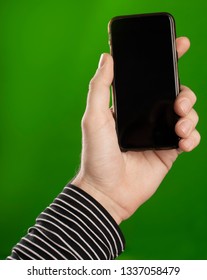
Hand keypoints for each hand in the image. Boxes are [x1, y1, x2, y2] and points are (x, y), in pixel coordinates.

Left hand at [72, 37, 199, 223]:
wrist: (107, 191)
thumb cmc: (97, 155)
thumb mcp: (94, 118)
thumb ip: (99, 88)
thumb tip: (107, 57)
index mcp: (130, 106)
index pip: (150, 79)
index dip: (167, 62)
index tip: (180, 46)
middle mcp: (146, 117)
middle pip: (175, 94)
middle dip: (185, 93)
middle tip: (179, 102)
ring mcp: (158, 134)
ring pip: (186, 114)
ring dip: (189, 116)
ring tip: (178, 127)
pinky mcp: (168, 152)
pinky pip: (189, 138)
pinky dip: (192, 137)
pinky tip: (183, 141)